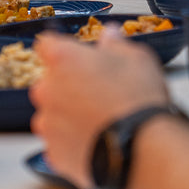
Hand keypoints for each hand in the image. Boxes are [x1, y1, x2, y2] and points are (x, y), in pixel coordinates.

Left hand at [30, 30, 168, 188]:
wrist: (142, 151)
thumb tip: (110, 35)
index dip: (63, 49)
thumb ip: (116, 44)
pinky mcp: (54, 152)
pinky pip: (59, 141)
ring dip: (68, 114)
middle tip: (97, 91)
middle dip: (68, 84)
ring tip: (99, 119)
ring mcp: (47, 123)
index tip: (75, 56)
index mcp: (62, 59)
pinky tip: (97, 139)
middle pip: (49, 81)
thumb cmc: (137, 102)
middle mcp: (47, 89)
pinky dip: (72, 141)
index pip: (46, 43)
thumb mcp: (136, 58)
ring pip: (52, 113)